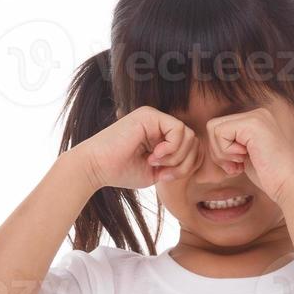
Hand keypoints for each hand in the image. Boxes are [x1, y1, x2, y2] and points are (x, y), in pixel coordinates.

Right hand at [67, 106, 200, 190]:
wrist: (95, 168)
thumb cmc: (120, 172)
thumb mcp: (156, 171)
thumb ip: (176, 164)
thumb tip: (198, 157)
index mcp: (160, 135)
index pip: (190, 147)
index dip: (185, 166)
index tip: (166, 177)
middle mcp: (158, 123)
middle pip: (193, 141)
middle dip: (184, 163)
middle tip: (164, 173)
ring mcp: (154, 117)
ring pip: (188, 136)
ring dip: (177, 157)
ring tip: (156, 164)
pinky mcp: (149, 115)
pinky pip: (178, 130)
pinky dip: (171, 148)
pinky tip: (154, 156)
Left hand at [204, 108, 293, 203]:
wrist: (288, 184)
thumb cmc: (269, 176)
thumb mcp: (245, 155)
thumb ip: (231, 144)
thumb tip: (210, 143)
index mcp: (256, 120)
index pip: (219, 128)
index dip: (221, 150)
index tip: (237, 164)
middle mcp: (256, 114)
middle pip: (213, 127)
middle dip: (218, 151)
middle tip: (236, 165)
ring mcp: (255, 116)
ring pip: (214, 129)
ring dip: (222, 152)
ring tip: (241, 162)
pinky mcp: (252, 123)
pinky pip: (219, 133)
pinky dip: (226, 151)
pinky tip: (244, 159)